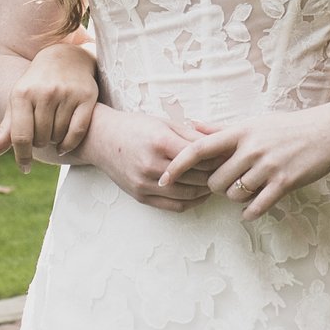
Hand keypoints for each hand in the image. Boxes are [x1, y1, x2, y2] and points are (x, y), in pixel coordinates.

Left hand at [0, 35, 98, 169]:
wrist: (65, 57)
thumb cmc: (36, 86)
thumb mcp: (17, 103)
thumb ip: (5, 131)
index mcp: (22, 94)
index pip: (20, 136)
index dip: (22, 156)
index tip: (25, 168)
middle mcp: (44, 92)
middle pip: (41, 138)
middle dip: (40, 143)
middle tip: (42, 135)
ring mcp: (66, 93)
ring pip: (59, 136)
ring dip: (55, 142)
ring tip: (53, 131)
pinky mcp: (86, 96)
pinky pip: (77, 132)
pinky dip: (70, 144)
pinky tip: (64, 146)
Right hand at [86, 104, 219, 211]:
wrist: (101, 139)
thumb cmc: (135, 127)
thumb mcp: (164, 123)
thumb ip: (191, 135)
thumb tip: (220, 144)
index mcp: (160, 142)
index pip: (200, 156)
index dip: (217, 157)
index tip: (229, 156)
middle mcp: (152, 165)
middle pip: (197, 177)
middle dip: (215, 174)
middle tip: (228, 171)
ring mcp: (145, 184)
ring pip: (188, 194)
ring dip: (206, 190)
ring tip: (217, 183)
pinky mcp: (141, 196)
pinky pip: (174, 206)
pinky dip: (192, 202)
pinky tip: (200, 194)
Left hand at [182, 104, 329, 221]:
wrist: (327, 131)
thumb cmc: (287, 127)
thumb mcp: (253, 122)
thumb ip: (221, 128)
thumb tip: (193, 126)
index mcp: (240, 132)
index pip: (199, 149)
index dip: (177, 165)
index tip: (163, 179)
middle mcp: (251, 149)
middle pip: (214, 180)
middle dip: (215, 188)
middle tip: (226, 185)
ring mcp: (268, 166)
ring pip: (234, 194)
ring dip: (234, 198)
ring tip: (244, 191)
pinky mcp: (284, 182)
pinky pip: (257, 206)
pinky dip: (250, 213)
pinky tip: (250, 212)